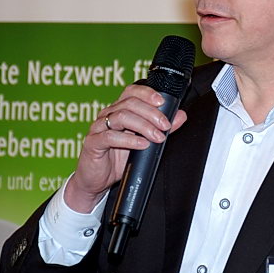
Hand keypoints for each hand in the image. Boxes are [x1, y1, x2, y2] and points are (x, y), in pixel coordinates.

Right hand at [64, 84, 186, 212]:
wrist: (97, 180)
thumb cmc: (118, 159)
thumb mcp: (144, 143)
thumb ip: (160, 128)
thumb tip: (180, 116)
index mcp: (119, 110)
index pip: (131, 92)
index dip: (147, 93)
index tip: (163, 102)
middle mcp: (107, 115)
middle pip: (129, 103)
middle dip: (151, 113)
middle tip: (165, 125)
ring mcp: (98, 128)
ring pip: (121, 116)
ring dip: (144, 126)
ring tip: (157, 137)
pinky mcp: (92, 143)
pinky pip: (110, 137)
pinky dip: (129, 140)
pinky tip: (142, 144)